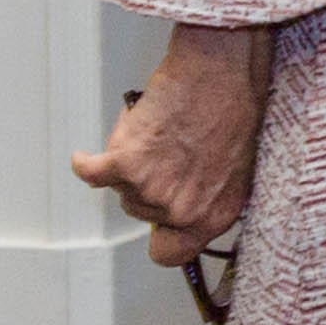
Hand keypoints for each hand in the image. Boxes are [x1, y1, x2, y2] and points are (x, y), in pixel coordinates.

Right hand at [74, 25, 273, 265]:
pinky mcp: (125, 163)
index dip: (160, 235)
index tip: (156, 224)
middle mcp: (182, 210)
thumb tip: (186, 204)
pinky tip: (88, 155)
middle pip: (140, 213)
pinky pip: (91, 173)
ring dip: (127, 163)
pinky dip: (87, 162)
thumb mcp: (238, 166)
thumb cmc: (235, 106)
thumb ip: (209, 195)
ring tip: (152, 132)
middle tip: (163, 152)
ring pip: (120, 189)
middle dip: (146, 184)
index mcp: (214, 215)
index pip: (171, 253)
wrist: (221, 71)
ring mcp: (152, 189)